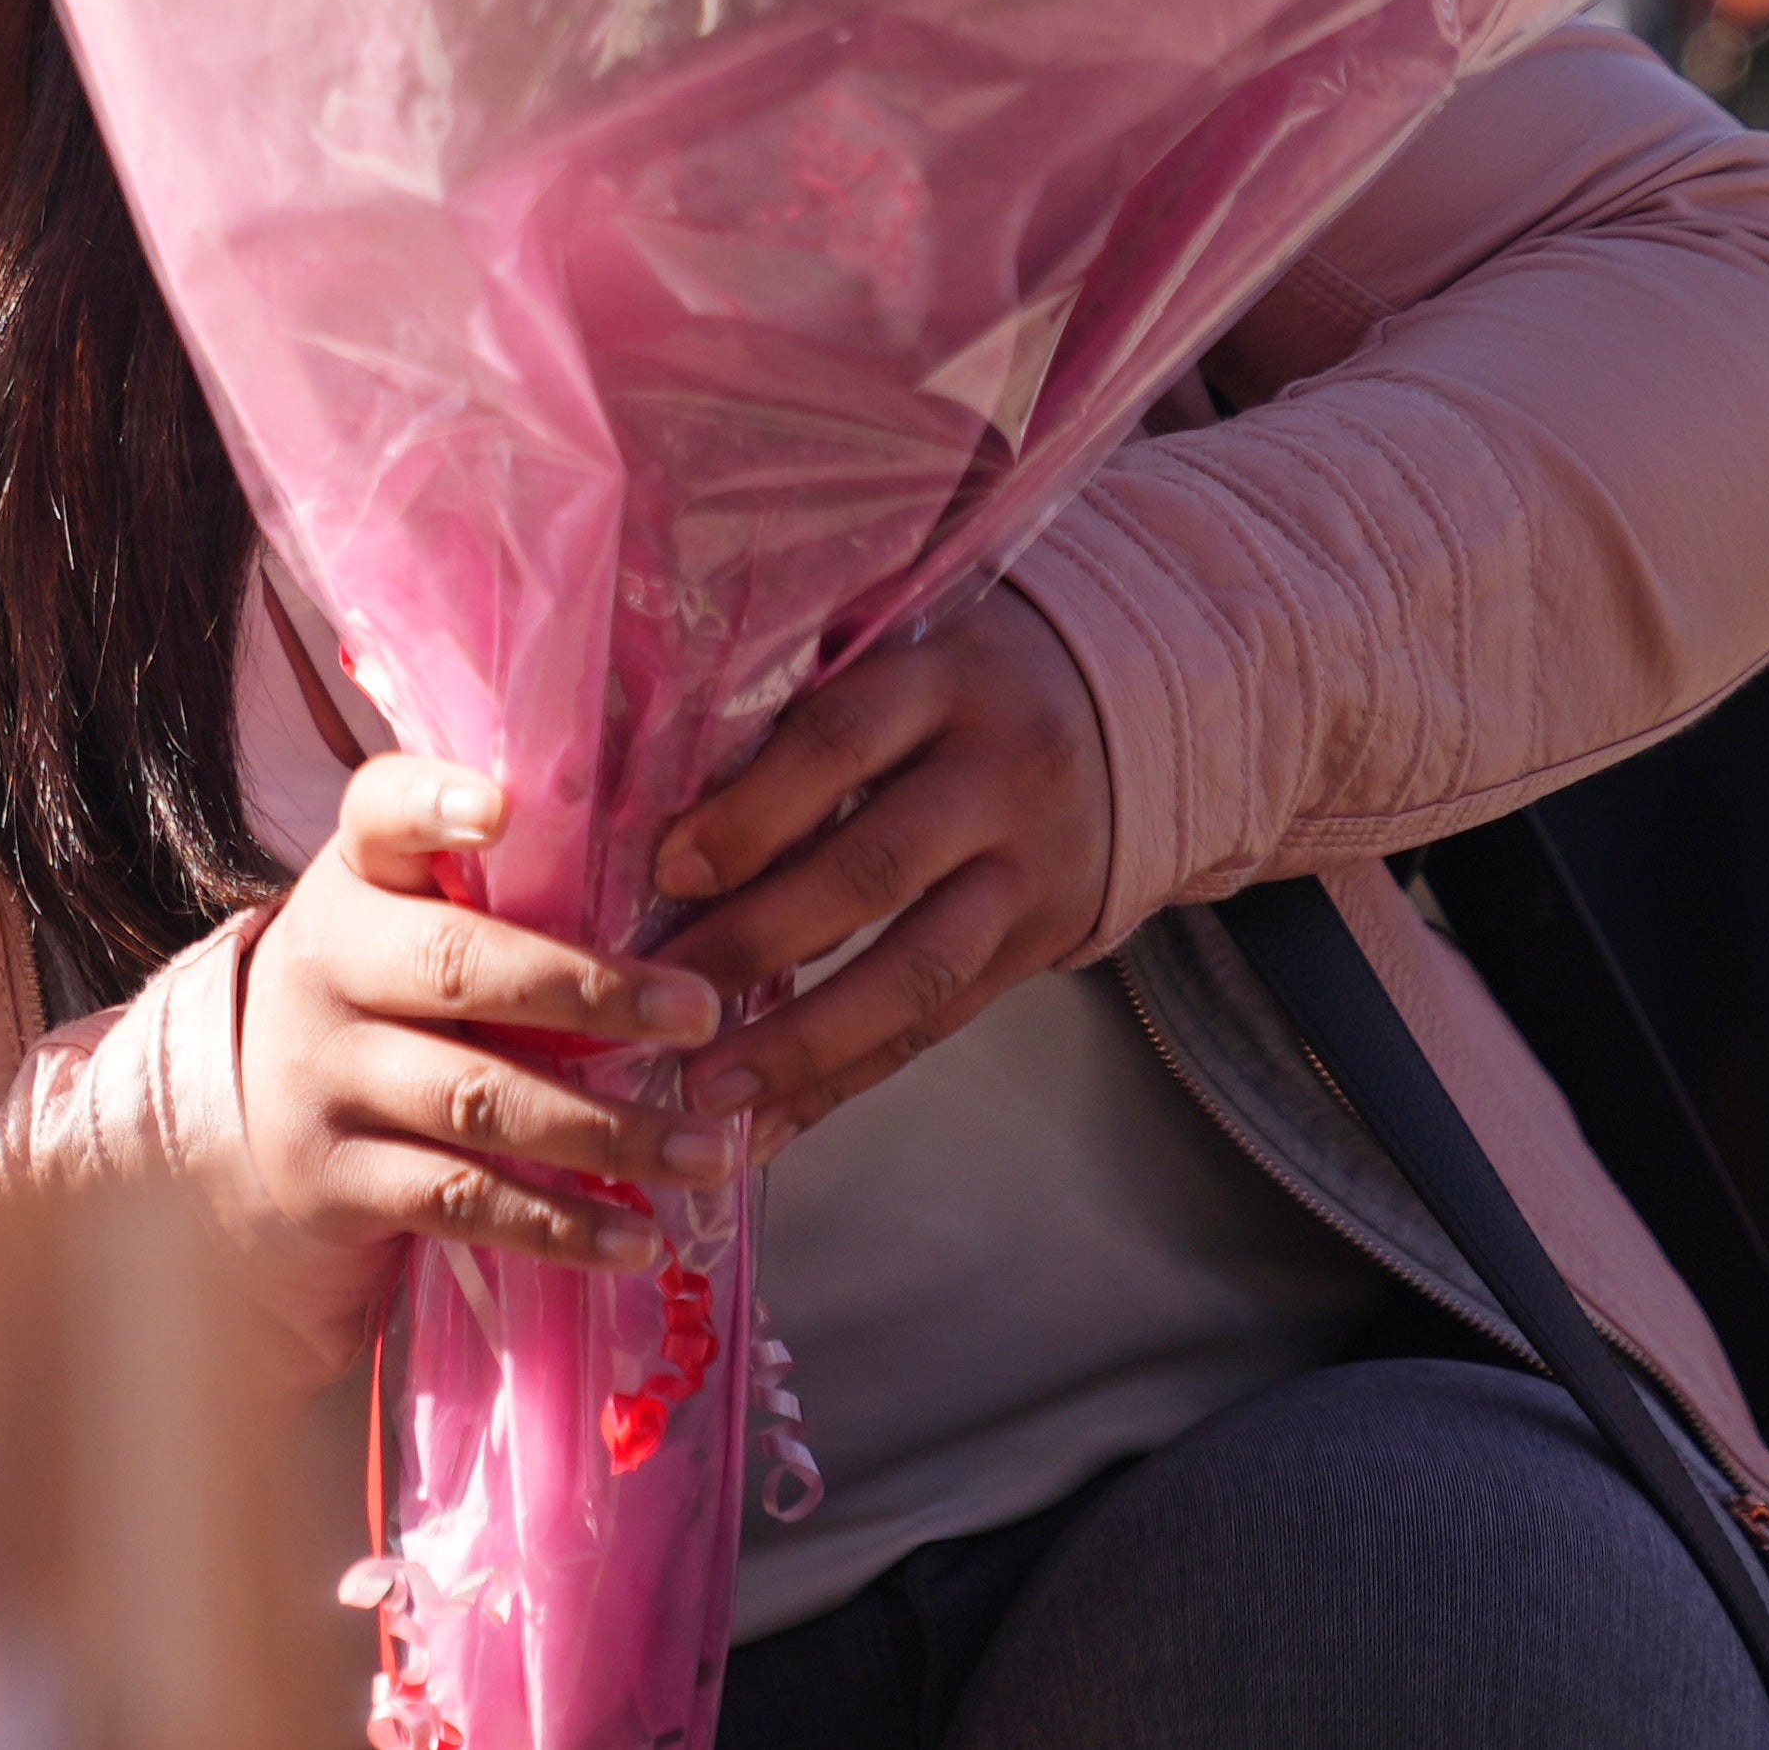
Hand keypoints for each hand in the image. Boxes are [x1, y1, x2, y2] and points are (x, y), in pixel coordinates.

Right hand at [236, 754, 728, 1276]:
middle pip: (455, 965)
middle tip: (703, 1012)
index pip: (377, 812)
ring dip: (608, 1131)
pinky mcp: (333, 1179)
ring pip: (477, 1099)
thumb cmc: (387, 989)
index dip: (432, 804)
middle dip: (590, 990)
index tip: (499, 809)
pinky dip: (559, 1224)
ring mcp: (323, 1076)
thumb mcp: (405, 915)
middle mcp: (326, 964)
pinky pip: (461, 1202)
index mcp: (356, 878)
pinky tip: (638, 1239)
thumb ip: (500, 889)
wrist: (258, 1111)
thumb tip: (692, 870)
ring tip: (712, 1148)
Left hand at [648, 587, 1109, 1150]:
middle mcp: (998, 775)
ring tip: (705, 1092)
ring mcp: (1029, 870)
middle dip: (757, 941)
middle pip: (873, 868)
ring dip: (802, 1043)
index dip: (751, 811)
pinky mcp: (1041, 945)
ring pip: (916, 971)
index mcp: (942, 679)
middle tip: (657, 995)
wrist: (1131, 714)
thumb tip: (637, 787)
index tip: (667, 871)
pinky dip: (849, 1081)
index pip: (840, 742)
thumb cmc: (953, 679)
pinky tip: (772, 1124)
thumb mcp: (891, 645)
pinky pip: (939, 1026)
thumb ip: (794, 698)